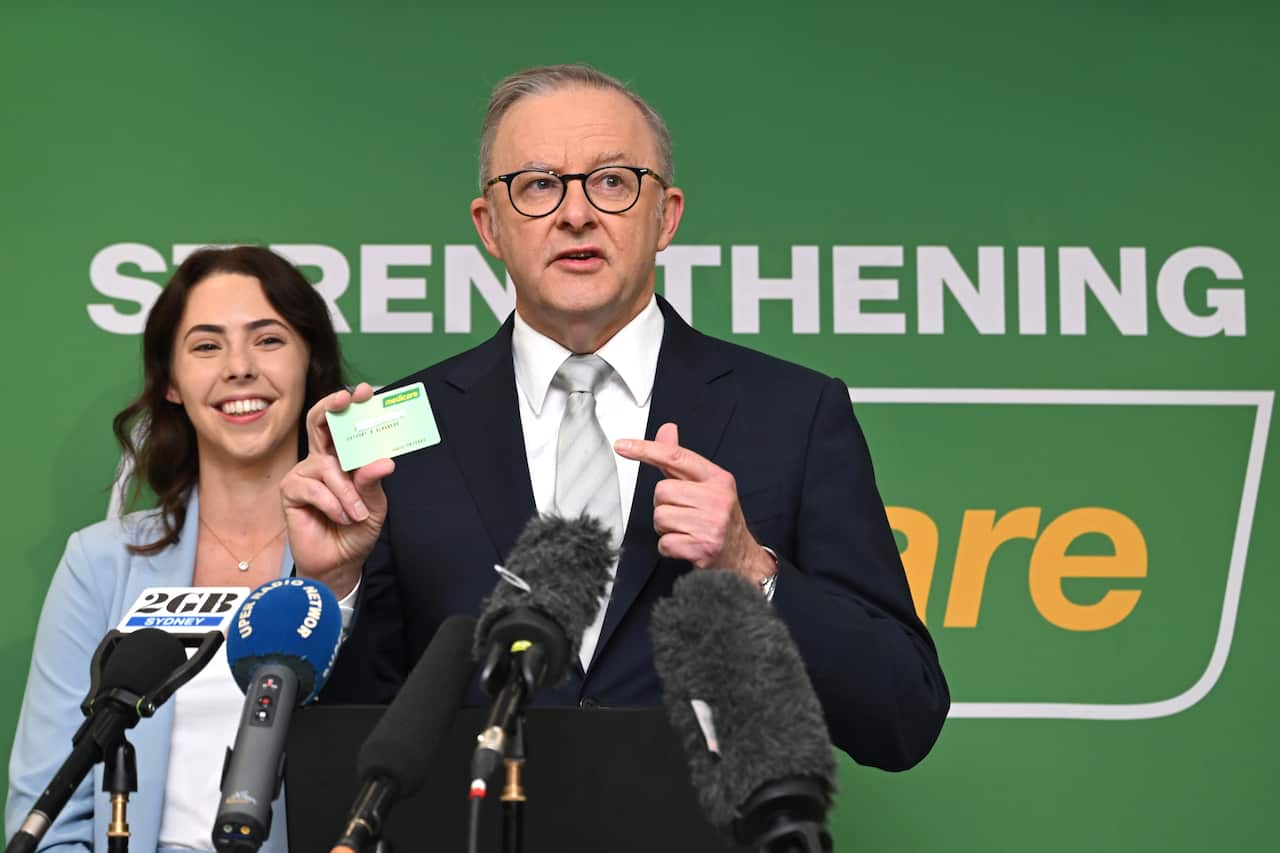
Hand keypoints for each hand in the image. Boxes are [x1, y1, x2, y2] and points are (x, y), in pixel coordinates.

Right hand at [281, 383, 394, 597]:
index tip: (364, 392)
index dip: (350, 406)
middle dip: (333, 408)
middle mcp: (322, 459)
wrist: (339, 562)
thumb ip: (373, 483)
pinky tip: (340, 517)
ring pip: (327, 466)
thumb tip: (383, 461)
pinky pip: (314, 488)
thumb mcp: (374, 506)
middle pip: (319, 423)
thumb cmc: (356, 529)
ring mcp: (304, 473)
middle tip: (347, 400)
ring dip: (347, 492)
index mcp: (344, 458)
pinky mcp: (291, 490)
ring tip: (357, 513)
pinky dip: (333, 504)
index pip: (344, 425)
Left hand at [614, 422, 774, 585]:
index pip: (675, 457)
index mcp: (717, 478)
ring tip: (684, 529)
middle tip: (682, 513)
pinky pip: (664, 542)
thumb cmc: (719, 517)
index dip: (646, 449)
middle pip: (661, 491)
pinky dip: (668, 546)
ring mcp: (711, 524)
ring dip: (665, 527)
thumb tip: (667, 430)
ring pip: (660, 517)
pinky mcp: (703, 548)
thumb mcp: (706, 485)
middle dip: (664, 505)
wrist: (742, 556)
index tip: (623, 446)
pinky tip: (685, 544)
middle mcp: (717, 498)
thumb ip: (680, 460)